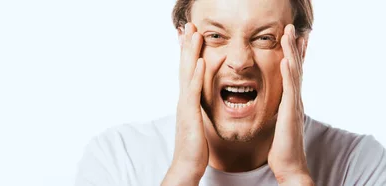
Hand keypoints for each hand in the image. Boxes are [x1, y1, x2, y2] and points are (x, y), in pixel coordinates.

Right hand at [162, 23, 208, 185]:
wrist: (186, 166)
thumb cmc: (194, 147)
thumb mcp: (198, 122)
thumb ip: (199, 109)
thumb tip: (202, 101)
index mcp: (187, 101)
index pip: (188, 71)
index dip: (189, 53)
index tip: (191, 35)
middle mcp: (184, 99)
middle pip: (185, 67)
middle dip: (187, 45)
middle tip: (189, 25)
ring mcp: (185, 106)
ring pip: (188, 73)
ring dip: (191, 52)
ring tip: (194, 33)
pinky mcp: (190, 115)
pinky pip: (194, 91)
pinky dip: (198, 75)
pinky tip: (202, 61)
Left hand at [268, 24, 313, 185]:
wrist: (290, 167)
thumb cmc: (282, 149)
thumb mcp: (278, 125)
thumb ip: (278, 111)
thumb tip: (274, 105)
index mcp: (291, 102)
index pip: (293, 73)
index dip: (294, 55)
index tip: (292, 39)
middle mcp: (295, 100)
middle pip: (296, 67)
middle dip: (294, 47)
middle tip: (292, 28)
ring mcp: (294, 105)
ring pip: (294, 73)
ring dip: (292, 52)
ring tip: (289, 34)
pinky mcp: (290, 113)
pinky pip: (289, 88)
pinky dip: (289, 73)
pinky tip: (286, 59)